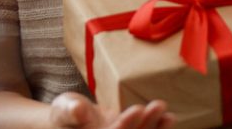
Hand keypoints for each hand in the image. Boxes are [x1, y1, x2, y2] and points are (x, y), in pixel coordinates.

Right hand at [50, 93, 175, 128]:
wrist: (75, 121)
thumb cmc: (67, 113)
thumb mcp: (64, 108)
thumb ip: (69, 111)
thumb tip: (78, 109)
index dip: (123, 127)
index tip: (136, 109)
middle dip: (144, 126)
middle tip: (158, 105)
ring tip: (168, 114)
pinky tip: (168, 119)